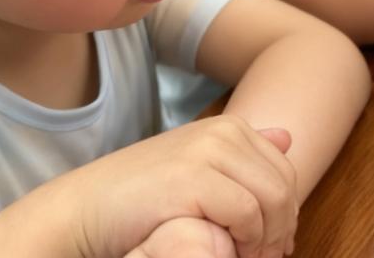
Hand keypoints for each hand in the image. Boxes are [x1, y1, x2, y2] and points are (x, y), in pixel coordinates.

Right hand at [66, 116, 297, 257]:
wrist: (85, 208)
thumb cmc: (141, 197)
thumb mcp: (197, 167)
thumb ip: (241, 156)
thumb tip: (288, 137)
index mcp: (229, 127)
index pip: (284, 171)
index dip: (287, 213)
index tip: (278, 245)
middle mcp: (223, 132)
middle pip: (283, 186)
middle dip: (282, 229)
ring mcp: (208, 151)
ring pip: (272, 200)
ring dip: (268, 240)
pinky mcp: (193, 178)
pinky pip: (247, 213)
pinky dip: (248, 241)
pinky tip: (233, 256)